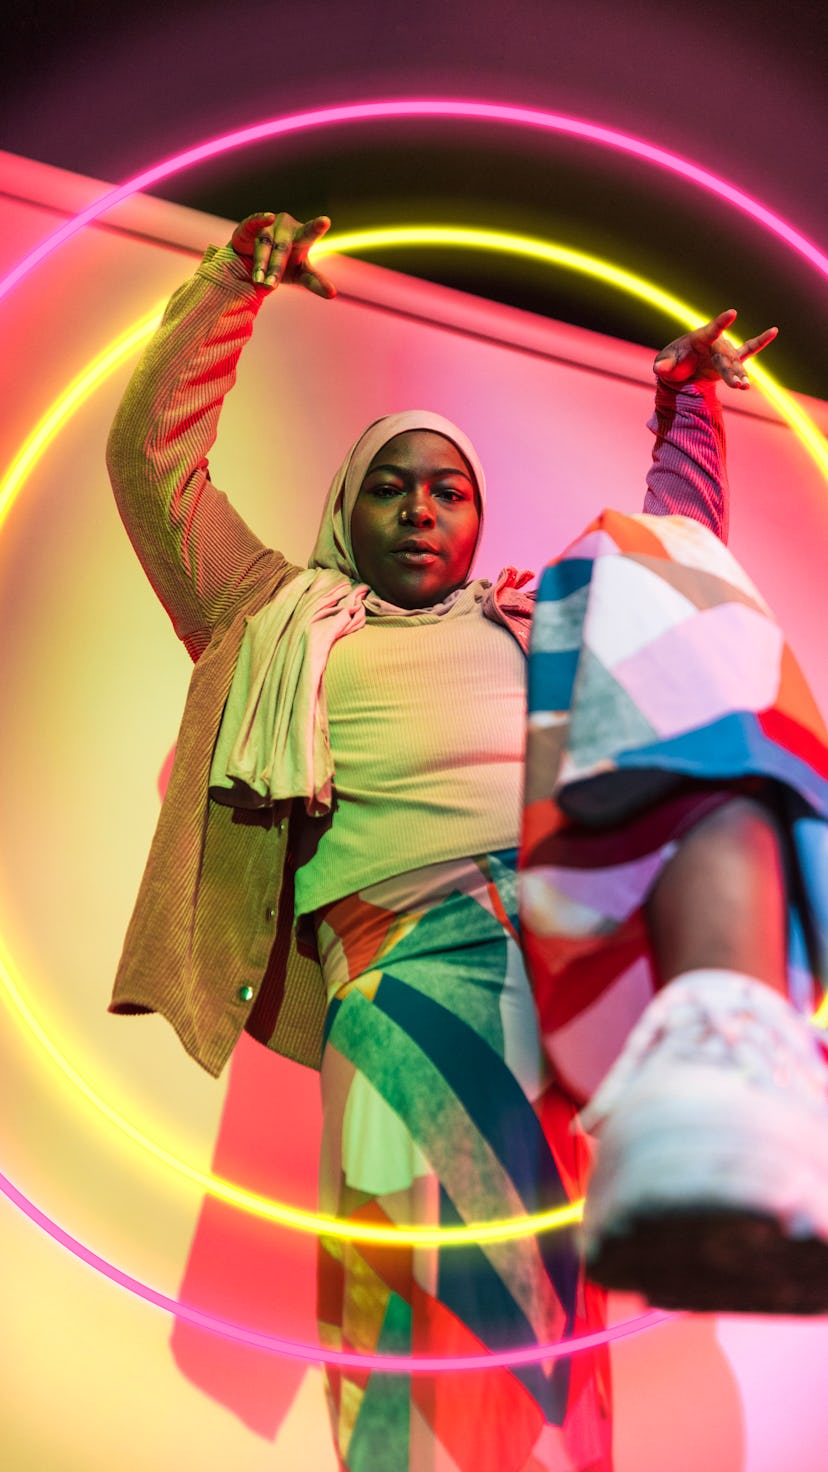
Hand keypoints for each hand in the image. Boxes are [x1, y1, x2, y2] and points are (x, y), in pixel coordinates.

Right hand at [229, 211, 336, 298]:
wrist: (253, 263)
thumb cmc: (284, 266)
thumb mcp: (300, 275)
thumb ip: (315, 282)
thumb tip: (333, 294)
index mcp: (301, 237)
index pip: (309, 234)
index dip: (316, 228)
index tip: (325, 221)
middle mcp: (286, 228)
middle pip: (283, 248)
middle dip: (276, 268)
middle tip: (270, 285)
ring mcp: (268, 225)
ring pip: (265, 244)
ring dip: (261, 263)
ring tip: (259, 281)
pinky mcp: (249, 226)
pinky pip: (253, 223)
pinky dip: (259, 220)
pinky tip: (269, 217)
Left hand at [654, 310, 777, 391]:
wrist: (682, 369)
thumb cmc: (673, 362)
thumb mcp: (665, 365)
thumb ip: (663, 366)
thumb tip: (659, 369)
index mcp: (700, 338)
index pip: (712, 330)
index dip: (721, 323)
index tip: (732, 313)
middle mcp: (715, 343)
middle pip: (725, 358)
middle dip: (730, 372)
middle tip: (737, 386)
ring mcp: (724, 351)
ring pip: (735, 364)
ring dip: (740, 376)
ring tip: (744, 387)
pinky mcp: (730, 360)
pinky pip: (748, 349)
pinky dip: (761, 342)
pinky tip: (773, 331)